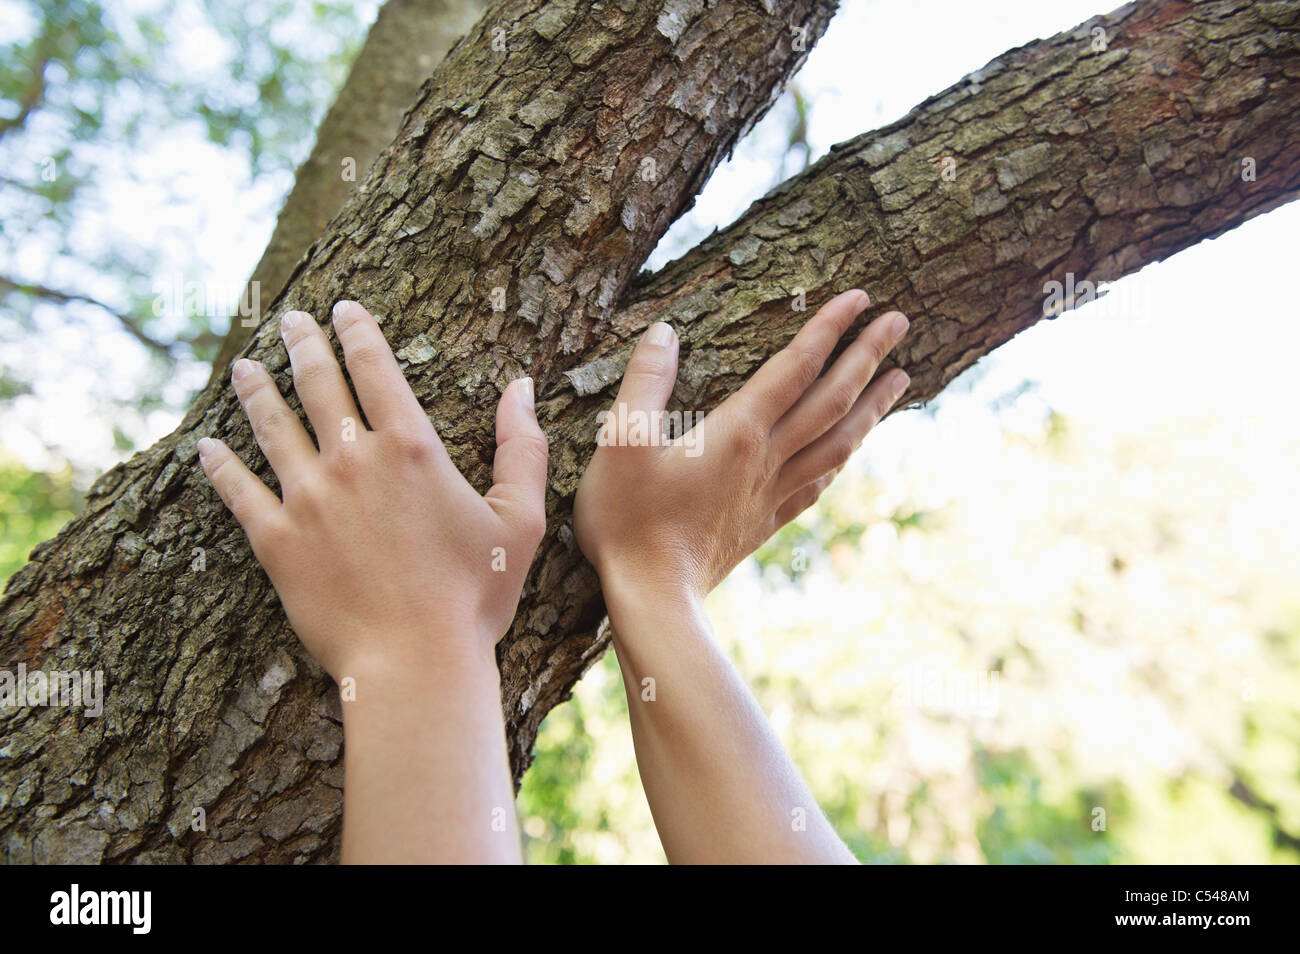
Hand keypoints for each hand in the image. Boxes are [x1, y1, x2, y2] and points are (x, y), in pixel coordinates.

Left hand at [198, 300, 547, 680]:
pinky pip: (238, 493)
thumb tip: (521, 388)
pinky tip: (206, 447)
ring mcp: (307, 499)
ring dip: (255, 390)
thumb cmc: (475, 596)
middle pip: (317, 384)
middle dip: (302, 343)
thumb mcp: (520, 520)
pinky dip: (220, 466)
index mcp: (411, 448)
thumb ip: (522, 448)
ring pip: (271, 427)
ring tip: (242, 365)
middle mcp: (353, 460)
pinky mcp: (276, 542)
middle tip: (288, 318)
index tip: (343, 307)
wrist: (416, 663)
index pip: (376, 368)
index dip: (358, 331)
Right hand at [574, 289, 908, 598]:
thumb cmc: (628, 521)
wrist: (653, 597)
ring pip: (837, 441)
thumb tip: (664, 332)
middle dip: (868, 355)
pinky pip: (818, 481)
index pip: (795, 367)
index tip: (860, 297)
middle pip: (832, 399)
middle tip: (900, 321)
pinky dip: (843, 455)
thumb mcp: (622, 443)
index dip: (829, 328)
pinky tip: (851, 449)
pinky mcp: (765, 522)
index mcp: (738, 432)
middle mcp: (767, 459)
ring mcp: (771, 493)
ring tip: (901, 379)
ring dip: (872, 406)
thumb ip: (645, 383)